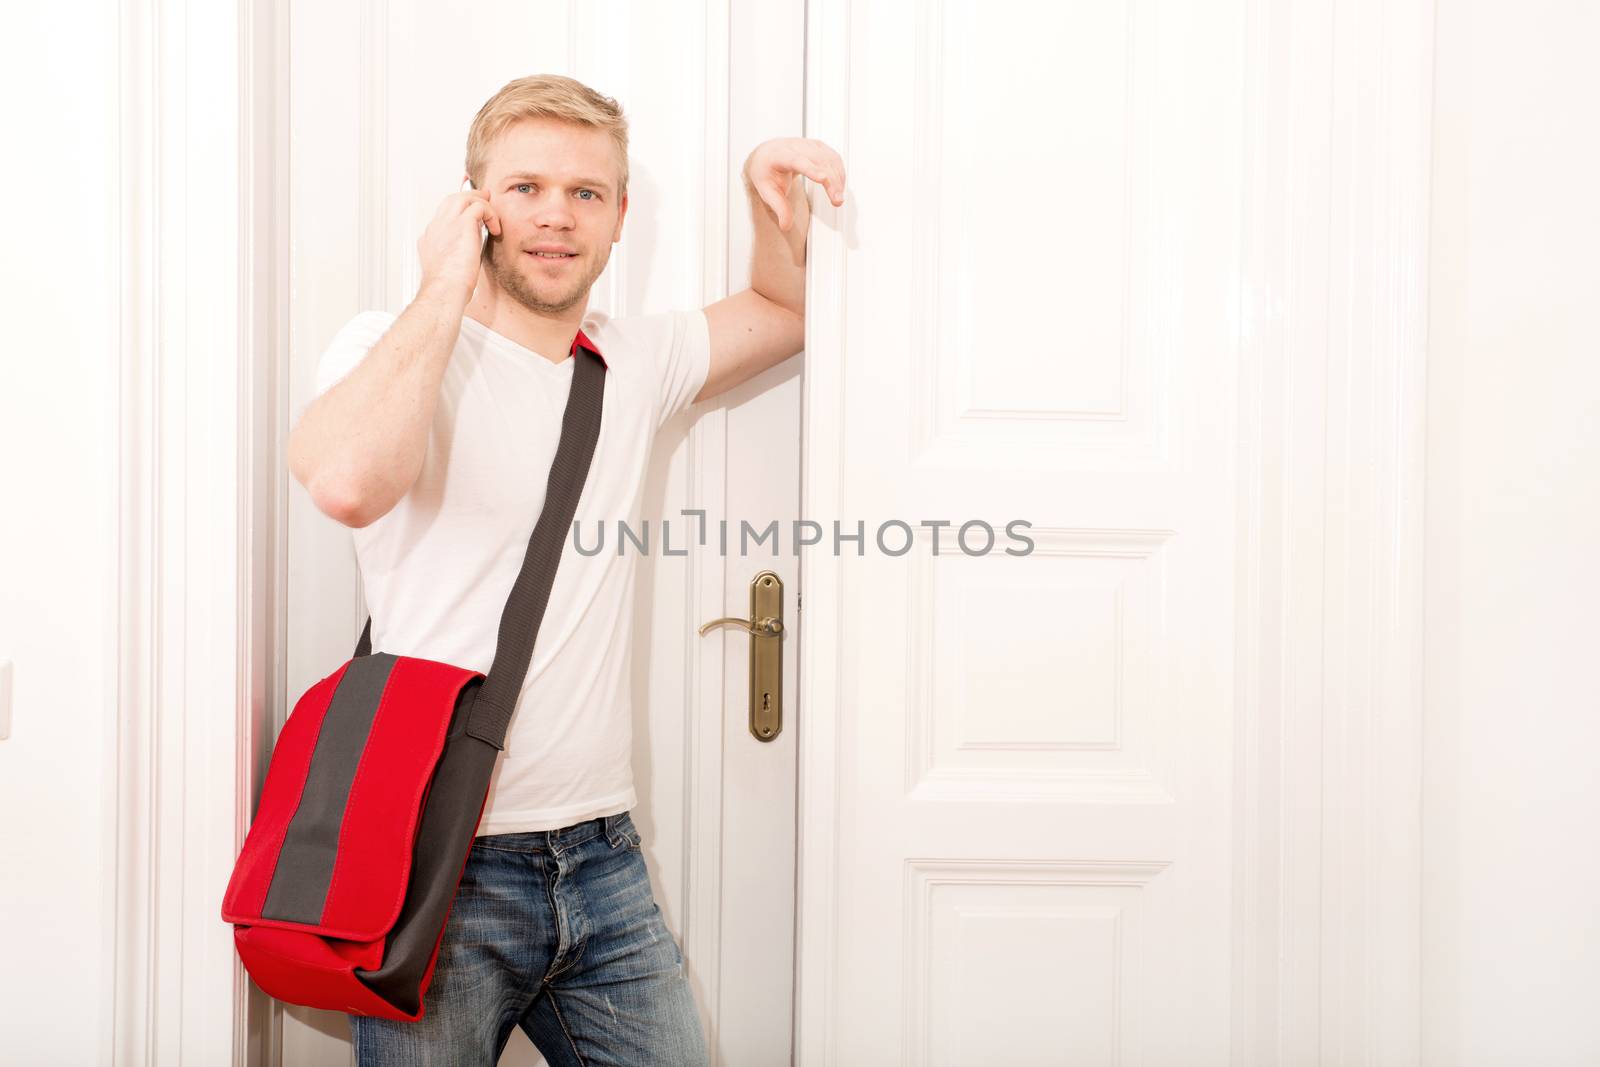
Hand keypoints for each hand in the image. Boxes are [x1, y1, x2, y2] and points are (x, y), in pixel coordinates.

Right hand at [417, 179, 501, 299]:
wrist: (444, 289)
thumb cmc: (447, 287)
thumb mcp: (447, 269)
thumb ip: (454, 257)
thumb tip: (465, 255)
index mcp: (431, 238)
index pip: (443, 216)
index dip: (458, 212)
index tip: (472, 216)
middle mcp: (437, 227)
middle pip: (451, 200)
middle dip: (469, 197)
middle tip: (484, 199)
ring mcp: (447, 223)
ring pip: (464, 197)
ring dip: (480, 202)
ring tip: (492, 212)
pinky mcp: (462, 224)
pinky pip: (479, 206)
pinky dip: (490, 213)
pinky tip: (495, 229)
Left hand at [743, 138, 846, 231]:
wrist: (767, 155)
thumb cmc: (767, 171)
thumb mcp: (767, 191)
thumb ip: (778, 208)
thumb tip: (785, 226)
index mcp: (779, 155)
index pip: (797, 161)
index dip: (811, 169)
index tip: (824, 179)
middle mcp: (795, 147)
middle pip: (818, 161)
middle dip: (831, 181)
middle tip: (837, 201)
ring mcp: (808, 145)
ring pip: (829, 158)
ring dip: (838, 178)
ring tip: (838, 198)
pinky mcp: (818, 147)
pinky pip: (833, 157)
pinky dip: (839, 173)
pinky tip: (839, 186)